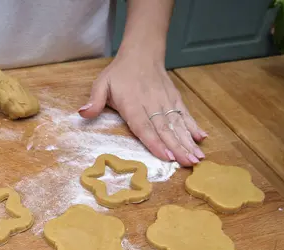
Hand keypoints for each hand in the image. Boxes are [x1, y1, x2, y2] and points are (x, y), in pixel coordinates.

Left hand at [79, 52, 207, 166]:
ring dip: (188, 141)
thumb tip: (82, 114)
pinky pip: (185, 114)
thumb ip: (94, 101)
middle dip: (177, 148)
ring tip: (197, 157)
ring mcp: (165, 101)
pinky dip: (194, 126)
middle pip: (165, 129)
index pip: (144, 126)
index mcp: (132, 103)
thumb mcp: (102, 84)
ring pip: (178, 124)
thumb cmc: (119, 73)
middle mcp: (152, 103)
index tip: (166, 156)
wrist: (142, 52)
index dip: (155, 142)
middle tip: (188, 164)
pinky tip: (202, 138)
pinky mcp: (174, 98)